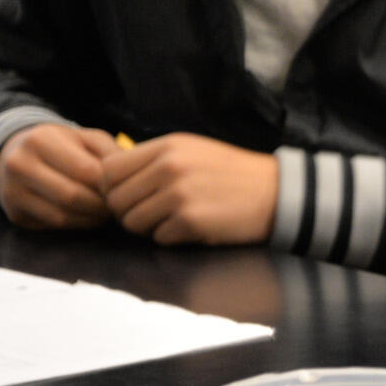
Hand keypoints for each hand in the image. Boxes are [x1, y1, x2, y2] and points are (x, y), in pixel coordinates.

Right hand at [0, 123, 122, 229]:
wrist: (18, 155)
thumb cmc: (65, 146)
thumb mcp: (88, 138)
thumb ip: (111, 153)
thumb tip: (131, 178)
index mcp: (39, 140)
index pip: (84, 170)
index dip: (109, 184)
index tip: (124, 187)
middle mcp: (19, 165)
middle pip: (72, 196)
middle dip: (102, 205)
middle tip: (119, 205)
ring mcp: (12, 191)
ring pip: (62, 215)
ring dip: (92, 218)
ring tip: (108, 211)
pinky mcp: (15, 213)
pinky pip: (54, 225)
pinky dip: (79, 224)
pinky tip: (91, 216)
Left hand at [99, 133, 277, 246]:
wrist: (276, 193)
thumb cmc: (232, 174)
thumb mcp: (192, 151)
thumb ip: (154, 159)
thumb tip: (113, 179)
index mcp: (167, 147)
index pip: (109, 169)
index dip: (112, 187)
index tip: (130, 194)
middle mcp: (169, 168)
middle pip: (116, 199)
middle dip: (127, 212)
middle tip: (150, 214)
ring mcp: (179, 195)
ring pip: (132, 222)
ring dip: (147, 227)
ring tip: (171, 221)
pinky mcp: (191, 222)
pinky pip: (158, 238)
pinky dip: (171, 238)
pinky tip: (191, 228)